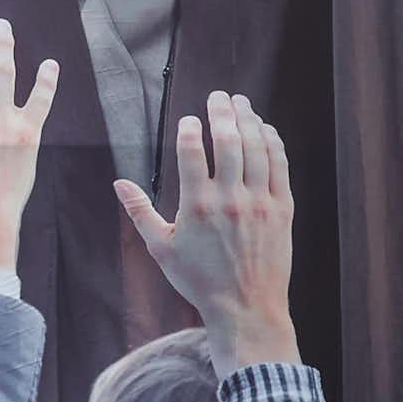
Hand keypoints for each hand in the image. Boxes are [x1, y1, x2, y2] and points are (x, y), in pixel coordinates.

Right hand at [116, 92, 296, 376]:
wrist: (245, 306)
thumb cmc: (199, 281)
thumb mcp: (160, 249)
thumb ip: (140, 212)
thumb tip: (119, 184)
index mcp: (198, 206)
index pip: (193, 153)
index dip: (190, 129)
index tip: (188, 119)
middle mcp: (231, 199)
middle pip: (229, 141)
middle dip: (223, 112)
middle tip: (218, 95)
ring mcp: (260, 202)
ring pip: (257, 148)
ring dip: (249, 120)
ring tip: (241, 103)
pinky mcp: (283, 208)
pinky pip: (280, 165)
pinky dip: (273, 142)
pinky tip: (265, 130)